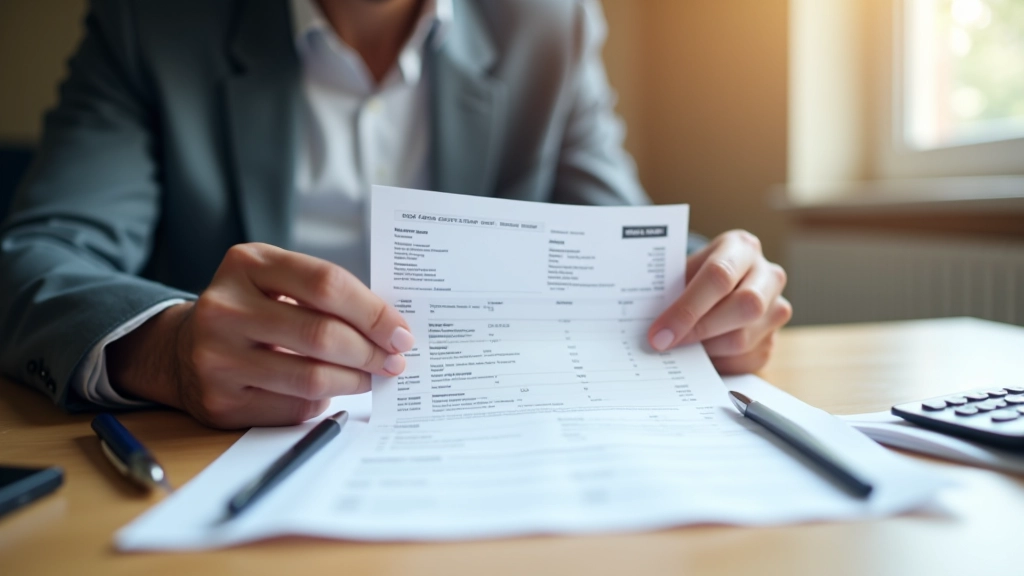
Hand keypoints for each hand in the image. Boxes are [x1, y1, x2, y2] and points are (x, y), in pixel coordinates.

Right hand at [108, 243, 413, 428]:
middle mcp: (224, 307)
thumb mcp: (277, 280)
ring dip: (354, 381)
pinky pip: (292, 407)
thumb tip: (391, 328)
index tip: (401, 332)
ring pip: (311, 377)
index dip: (373, 311)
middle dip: (370, 351)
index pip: (327, 283)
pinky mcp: (219, 401)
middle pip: (322, 334)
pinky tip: (330, 391)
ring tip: (370, 376)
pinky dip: (322, 401)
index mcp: (247, 263)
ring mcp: (217, 357)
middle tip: (394, 360)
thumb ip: (326, 292)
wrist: (182, 350)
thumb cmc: (252, 310)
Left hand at [646, 230, 791, 373]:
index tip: (659, 333)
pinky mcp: (775, 339)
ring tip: (682, 347)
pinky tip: (702, 355)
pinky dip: (719, 363)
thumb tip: (652, 329)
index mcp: (741, 247)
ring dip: (707, 348)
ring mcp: (777, 307)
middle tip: (668, 344)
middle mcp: (768, 274)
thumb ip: (670, 292)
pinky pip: (747, 359)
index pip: (720, 275)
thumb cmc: (694, 277)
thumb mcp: (682, 272)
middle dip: (700, 329)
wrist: (718, 285)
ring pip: (745, 338)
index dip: (688, 308)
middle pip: (745, 306)